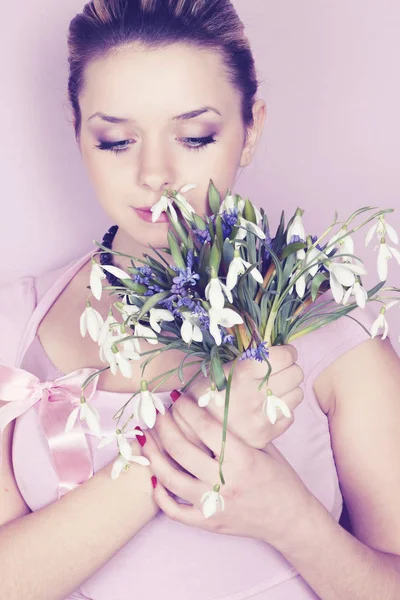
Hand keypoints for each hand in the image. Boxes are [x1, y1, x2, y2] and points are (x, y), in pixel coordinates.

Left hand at [142, 399, 312, 547]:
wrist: (289, 519)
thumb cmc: (279, 478)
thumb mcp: (266, 447)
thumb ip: (239, 429)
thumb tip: (210, 402)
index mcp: (242, 459)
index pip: (205, 427)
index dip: (186, 408)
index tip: (176, 396)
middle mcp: (224, 482)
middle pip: (181, 449)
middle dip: (164, 426)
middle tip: (157, 413)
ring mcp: (213, 505)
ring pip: (170, 478)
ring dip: (153, 454)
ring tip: (145, 437)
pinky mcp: (208, 523)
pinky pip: (174, 511)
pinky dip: (159, 494)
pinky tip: (153, 476)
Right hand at [179, 344, 303, 450]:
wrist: (189, 431)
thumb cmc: (202, 393)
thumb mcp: (218, 368)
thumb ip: (247, 358)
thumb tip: (275, 347)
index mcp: (242, 374)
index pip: (285, 356)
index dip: (287, 352)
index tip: (283, 353)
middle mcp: (254, 396)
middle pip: (296, 374)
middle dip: (290, 368)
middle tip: (278, 370)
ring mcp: (261, 418)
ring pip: (297, 394)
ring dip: (288, 389)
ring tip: (272, 389)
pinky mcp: (265, 436)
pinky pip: (290, 415)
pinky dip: (281, 409)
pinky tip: (266, 407)